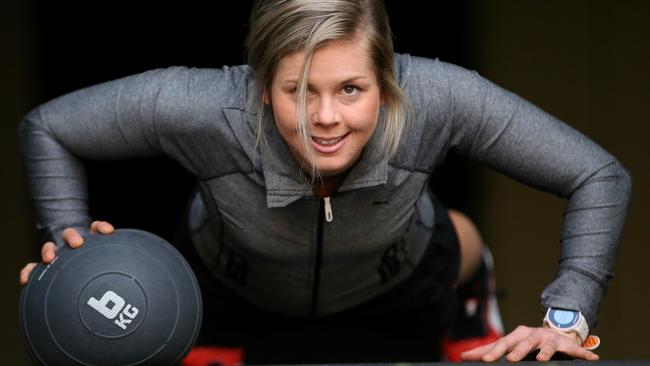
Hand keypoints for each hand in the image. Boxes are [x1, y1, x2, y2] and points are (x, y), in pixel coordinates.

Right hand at [19, 221, 114, 284]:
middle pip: (70, 234)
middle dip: (73, 236)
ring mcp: (57, 251)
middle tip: (78, 243)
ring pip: (49, 245)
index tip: (109, 231)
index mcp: (91, 240)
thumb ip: (121, 267)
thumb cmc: (96, 265)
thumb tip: (142, 283)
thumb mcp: (109, 262)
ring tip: (49, 258)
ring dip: (49, 249)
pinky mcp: (44, 263)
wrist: (76, 264)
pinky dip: (28, 270)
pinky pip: (32, 266)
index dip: (102, 227)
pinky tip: (25, 279)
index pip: (96, 228)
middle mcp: (72, 243)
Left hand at [460, 325, 599, 361]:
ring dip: (545, 353)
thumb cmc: (526, 342)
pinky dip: (582, 353)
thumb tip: (463, 356)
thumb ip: (487, 351)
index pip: (502, 343)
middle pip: (522, 343)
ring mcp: (549, 338)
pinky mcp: (565, 344)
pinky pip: (574, 349)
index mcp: (516, 335)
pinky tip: (590, 359)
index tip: (483, 360)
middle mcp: (532, 335)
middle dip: (517, 351)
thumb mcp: (508, 345)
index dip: (493, 351)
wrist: (554, 332)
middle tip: (510, 360)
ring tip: (542, 361)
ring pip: (546, 345)